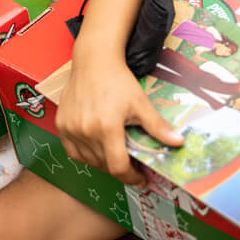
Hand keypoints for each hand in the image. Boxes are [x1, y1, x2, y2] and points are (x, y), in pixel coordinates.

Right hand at [57, 55, 182, 184]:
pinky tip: (96, 147)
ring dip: (102, 162)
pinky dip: (84, 155)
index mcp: (107, 128)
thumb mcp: (141, 104)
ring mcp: (70, 128)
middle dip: (119, 168)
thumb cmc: (118, 81)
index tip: (141, 178)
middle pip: (103, 165)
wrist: (93, 61)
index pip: (118, 167)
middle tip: (131, 164)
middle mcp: (85, 131)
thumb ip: (158, 127)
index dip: (131, 177)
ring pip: (88, 160)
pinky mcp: (61, 124)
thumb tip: (178, 142)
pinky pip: (72, 152)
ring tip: (114, 153)